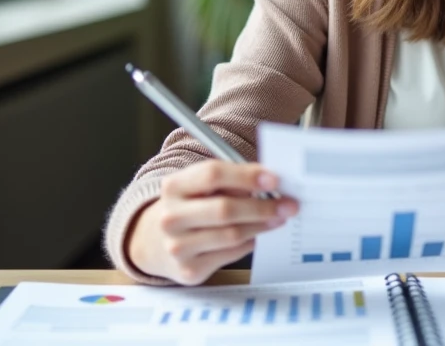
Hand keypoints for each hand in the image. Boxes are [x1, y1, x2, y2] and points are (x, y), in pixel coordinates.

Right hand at [127, 161, 298, 285]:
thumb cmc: (191, 206)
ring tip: (278, 218)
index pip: (212, 174)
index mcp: (173, 187)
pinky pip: (231, 254)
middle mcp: (170, 217)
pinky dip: (249, 242)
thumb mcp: (201, 186)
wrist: (156, 242)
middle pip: (224, 209)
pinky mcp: (189, 270)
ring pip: (231, 234)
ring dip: (261, 225)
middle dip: (262, 206)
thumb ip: (231, 180)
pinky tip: (254, 235)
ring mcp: (177, 247)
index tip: (274, 179)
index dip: (247, 176)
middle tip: (288, 205)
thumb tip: (271, 182)